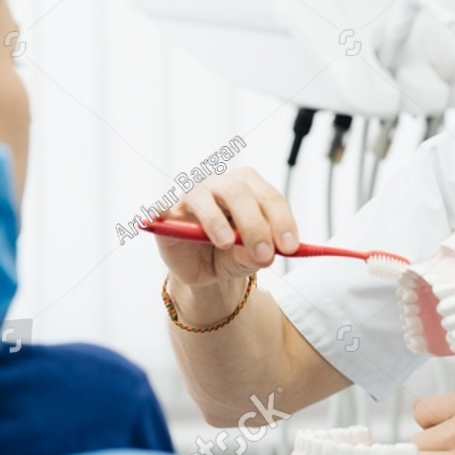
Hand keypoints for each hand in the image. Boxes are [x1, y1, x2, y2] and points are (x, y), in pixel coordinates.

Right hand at [153, 168, 298, 320]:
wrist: (205, 269)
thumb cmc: (233, 254)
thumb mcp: (249, 259)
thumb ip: (256, 255)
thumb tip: (261, 254)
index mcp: (251, 188)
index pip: (270, 198)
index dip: (282, 221)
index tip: (290, 247)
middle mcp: (222, 184)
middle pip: (239, 192)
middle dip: (255, 224)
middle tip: (264, 254)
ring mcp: (194, 194)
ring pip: (204, 196)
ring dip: (216, 221)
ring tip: (226, 244)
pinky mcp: (168, 212)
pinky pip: (164, 208)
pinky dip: (163, 212)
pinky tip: (165, 222)